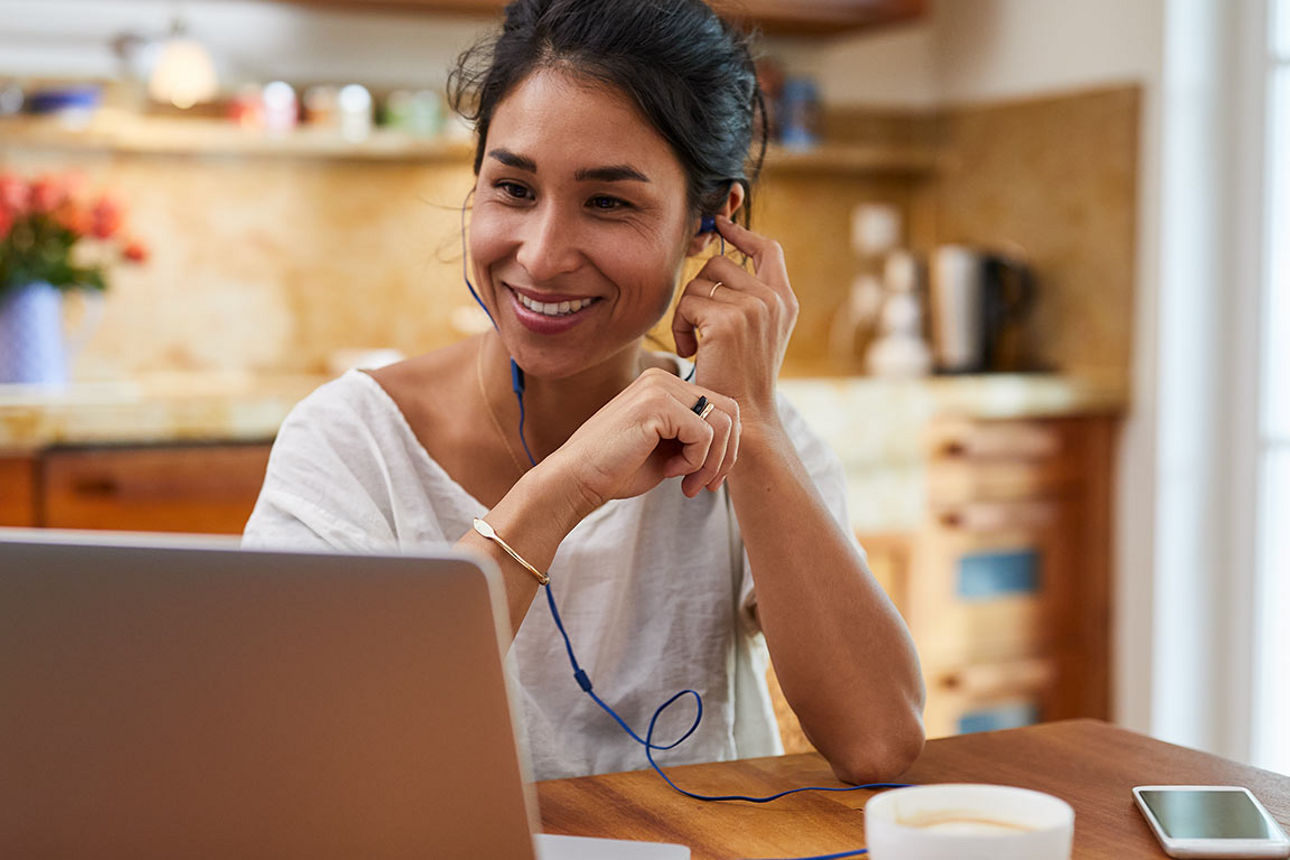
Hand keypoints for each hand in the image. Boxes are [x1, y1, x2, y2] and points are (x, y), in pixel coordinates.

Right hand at [541, 368, 739, 514]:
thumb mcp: (668, 450)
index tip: (706, 478)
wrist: (576, 479)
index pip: (722, 408)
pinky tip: (670, 473)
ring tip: (687, 483)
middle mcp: (663, 378)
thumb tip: (736, 442)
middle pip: (730, 412)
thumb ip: (696, 438)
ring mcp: (659, 388)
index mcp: (664, 385)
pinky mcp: (656, 404)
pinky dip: (695, 462)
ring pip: (723, 423)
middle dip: (726, 455)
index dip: (726, 447)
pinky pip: (704, 434)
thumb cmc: (618, 469)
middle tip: (705, 485)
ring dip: (711, 462)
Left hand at [671, 216, 798, 428]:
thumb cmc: (741, 379)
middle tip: (696, 326)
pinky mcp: (728, 320)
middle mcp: (773, 299)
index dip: (742, 234)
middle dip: (698, 290)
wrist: (747, 417)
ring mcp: (753, 307)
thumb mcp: (755, 334)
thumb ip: (747, 299)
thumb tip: (718, 261)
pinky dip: (681, 327)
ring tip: (694, 344)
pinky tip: (691, 352)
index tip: (720, 224)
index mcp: (784, 300)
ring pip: (699, 282)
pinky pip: (688, 304)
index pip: (767, 248)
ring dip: (687, 312)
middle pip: (719, 263)